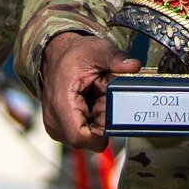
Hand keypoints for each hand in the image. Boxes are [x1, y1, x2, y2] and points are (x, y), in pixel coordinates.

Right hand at [42, 31, 139, 151]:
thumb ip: (116, 59)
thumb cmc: (73, 55)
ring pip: (87, 136)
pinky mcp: (60, 128)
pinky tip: (91, 102)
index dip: (101, 132)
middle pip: (88, 138)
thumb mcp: (97, 51)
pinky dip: (92, 120)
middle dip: (103, 121)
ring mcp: (56, 126)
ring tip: (96, 98)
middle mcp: (55, 120)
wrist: (56, 54)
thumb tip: (134, 65)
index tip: (110, 113)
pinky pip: (83, 133)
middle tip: (104, 98)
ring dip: (98, 121)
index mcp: (61, 104)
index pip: (80, 137)